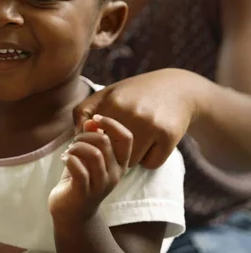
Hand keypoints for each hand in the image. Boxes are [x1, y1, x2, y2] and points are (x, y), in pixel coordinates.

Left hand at [48, 116, 131, 225]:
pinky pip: (79, 170)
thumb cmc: (80, 180)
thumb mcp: (87, 156)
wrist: (71, 214)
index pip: (126, 138)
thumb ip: (91, 138)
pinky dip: (69, 158)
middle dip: (85, 135)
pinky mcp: (85, 193)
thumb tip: (92, 121)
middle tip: (74, 142)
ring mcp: (101, 185)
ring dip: (76, 146)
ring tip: (69, 151)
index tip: (95, 119)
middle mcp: (115, 175)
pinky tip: (64, 159)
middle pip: (105, 142)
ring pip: (94, 154)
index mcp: (120, 164)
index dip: (112, 123)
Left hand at [74, 68, 207, 168]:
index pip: (94, 139)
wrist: (177, 88)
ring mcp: (152, 125)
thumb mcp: (107, 93)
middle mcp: (132, 113)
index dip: (97, 142)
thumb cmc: (135, 93)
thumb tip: (76, 135)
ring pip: (131, 162)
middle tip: (123, 139)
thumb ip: (84, 111)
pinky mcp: (169, 136)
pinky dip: (151, 158)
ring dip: (133, 156)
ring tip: (139, 139)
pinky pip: (152, 164)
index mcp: (114, 103)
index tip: (103, 137)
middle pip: (112, 153)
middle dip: (115, 150)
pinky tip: (154, 143)